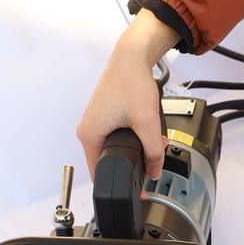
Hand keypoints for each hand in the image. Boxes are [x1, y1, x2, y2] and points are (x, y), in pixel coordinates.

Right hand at [77, 10, 179, 179]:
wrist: (132, 56)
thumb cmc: (130, 82)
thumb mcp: (146, 123)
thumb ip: (153, 152)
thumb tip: (155, 172)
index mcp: (90, 136)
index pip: (99, 173)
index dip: (119, 183)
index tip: (135, 189)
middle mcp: (88, 129)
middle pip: (109, 160)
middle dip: (133, 163)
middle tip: (151, 160)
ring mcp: (95, 121)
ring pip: (115, 146)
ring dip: (135, 148)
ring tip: (152, 141)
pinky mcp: (104, 114)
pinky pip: (116, 134)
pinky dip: (132, 136)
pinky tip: (145, 129)